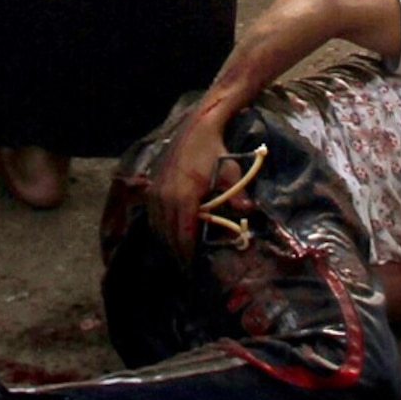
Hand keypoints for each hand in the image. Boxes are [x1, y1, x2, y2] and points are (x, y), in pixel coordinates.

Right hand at [149, 107, 233, 258]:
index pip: (183, 235)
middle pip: (168, 235)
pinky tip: (169, 235)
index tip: (193, 271)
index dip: (187, 255)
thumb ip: (238, 194)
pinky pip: (152, 216)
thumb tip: (248, 212)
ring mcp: (156, 192)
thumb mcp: (231, 172)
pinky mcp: (152, 187)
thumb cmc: (216, 151)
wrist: (196, 128)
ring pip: (157, 227)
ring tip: (179, 255)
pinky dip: (160, 229)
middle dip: (178, 254)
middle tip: (188, 269)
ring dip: (168, 242)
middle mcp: (165, 197)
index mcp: (184, 197)